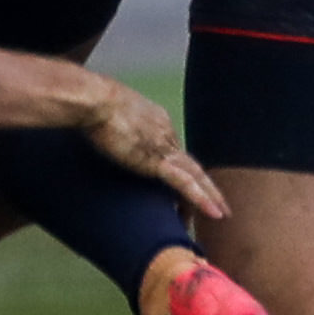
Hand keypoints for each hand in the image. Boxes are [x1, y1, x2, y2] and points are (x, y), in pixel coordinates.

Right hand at [82, 83, 227, 222]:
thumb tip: (103, 132)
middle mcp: (166, 133)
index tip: (180, 188)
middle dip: (205, 185)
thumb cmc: (92, 104)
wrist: (96, 101)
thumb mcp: (108, 116)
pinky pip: (185, 184)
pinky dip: (201, 199)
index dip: (181, 170)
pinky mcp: (157, 160)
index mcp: (156, 121)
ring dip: (210, 196)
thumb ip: (114, 127)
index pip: (173, 150)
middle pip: (190, 164)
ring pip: (195, 175)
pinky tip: (214, 214)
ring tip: (221, 214)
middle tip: (216, 203)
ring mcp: (164, 146)